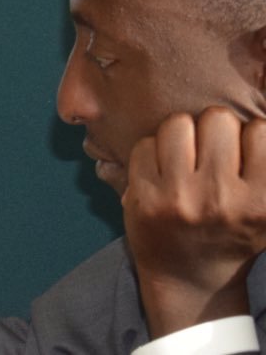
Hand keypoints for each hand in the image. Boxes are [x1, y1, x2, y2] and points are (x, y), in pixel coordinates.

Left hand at [124, 107, 265, 337]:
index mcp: (262, 202)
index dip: (249, 136)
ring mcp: (180, 197)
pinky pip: (145, 142)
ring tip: (186, 159)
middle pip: (218, 118)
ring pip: (178, 122)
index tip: (243, 155)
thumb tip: (260, 119)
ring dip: (181, 134)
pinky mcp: (143, 196)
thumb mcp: (265, 209)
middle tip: (210, 154)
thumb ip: (263, 166)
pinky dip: (152, 152)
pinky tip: (161, 174)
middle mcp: (223, 199)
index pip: (261, 130)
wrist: (188, 280)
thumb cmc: (232, 234)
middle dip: (213, 130)